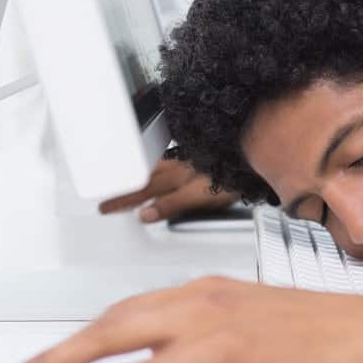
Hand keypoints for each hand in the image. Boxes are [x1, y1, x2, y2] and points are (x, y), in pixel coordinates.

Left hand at [0, 277, 362, 362]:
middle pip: (110, 336)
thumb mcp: (257, 314)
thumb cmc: (331, 327)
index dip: (75, 341)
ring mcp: (224, 347)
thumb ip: (208, 330)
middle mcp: (207, 312)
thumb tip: (165, 360)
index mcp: (207, 292)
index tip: (41, 361)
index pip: (121, 315)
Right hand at [98, 159, 239, 222]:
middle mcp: (181, 166)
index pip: (144, 193)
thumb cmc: (235, 174)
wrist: (256, 148)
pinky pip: (172, 156)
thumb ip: (173, 204)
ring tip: (123, 181)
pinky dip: (160, 160)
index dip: (125, 201)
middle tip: (106, 201)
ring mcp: (190, 158)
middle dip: (126, 192)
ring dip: (139, 175)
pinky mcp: (201, 152)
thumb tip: (145, 214)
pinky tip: (159, 162)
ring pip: (157, 167)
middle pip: (146, 180)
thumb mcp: (202, 195)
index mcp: (178, 178)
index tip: (106, 207)